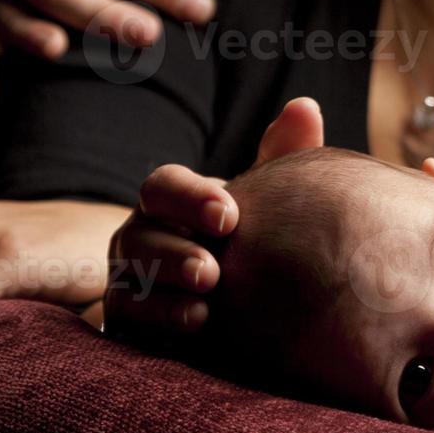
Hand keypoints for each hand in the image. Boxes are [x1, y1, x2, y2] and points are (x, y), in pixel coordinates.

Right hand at [102, 96, 323, 341]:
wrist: (233, 299)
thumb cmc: (246, 235)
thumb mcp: (261, 196)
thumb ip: (280, 155)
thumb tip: (305, 108)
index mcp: (169, 201)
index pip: (164, 186)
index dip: (190, 198)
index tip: (229, 215)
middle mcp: (140, 236)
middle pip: (138, 236)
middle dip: (174, 252)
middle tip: (212, 269)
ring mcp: (129, 279)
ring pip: (130, 281)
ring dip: (167, 292)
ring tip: (207, 301)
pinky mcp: (129, 321)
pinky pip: (130, 321)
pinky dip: (161, 322)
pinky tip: (197, 324)